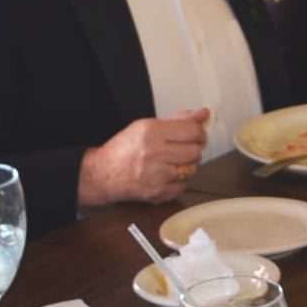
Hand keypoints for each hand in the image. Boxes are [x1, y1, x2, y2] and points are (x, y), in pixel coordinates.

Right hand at [79, 110, 210, 206]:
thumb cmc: (125, 148)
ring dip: (187, 166)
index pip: (193, 131)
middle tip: (181, 149)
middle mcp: (154, 153)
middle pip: (195, 151)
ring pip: (192, 169)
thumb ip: (178, 119)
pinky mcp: (157, 193)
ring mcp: (156, 175)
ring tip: (172, 162)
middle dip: (193, 149)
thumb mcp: (148, 126)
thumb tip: (203, 113)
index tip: (195, 134)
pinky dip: (179, 181)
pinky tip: (166, 175)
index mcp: (151, 132)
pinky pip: (183, 186)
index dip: (199, 132)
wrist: (103, 174)